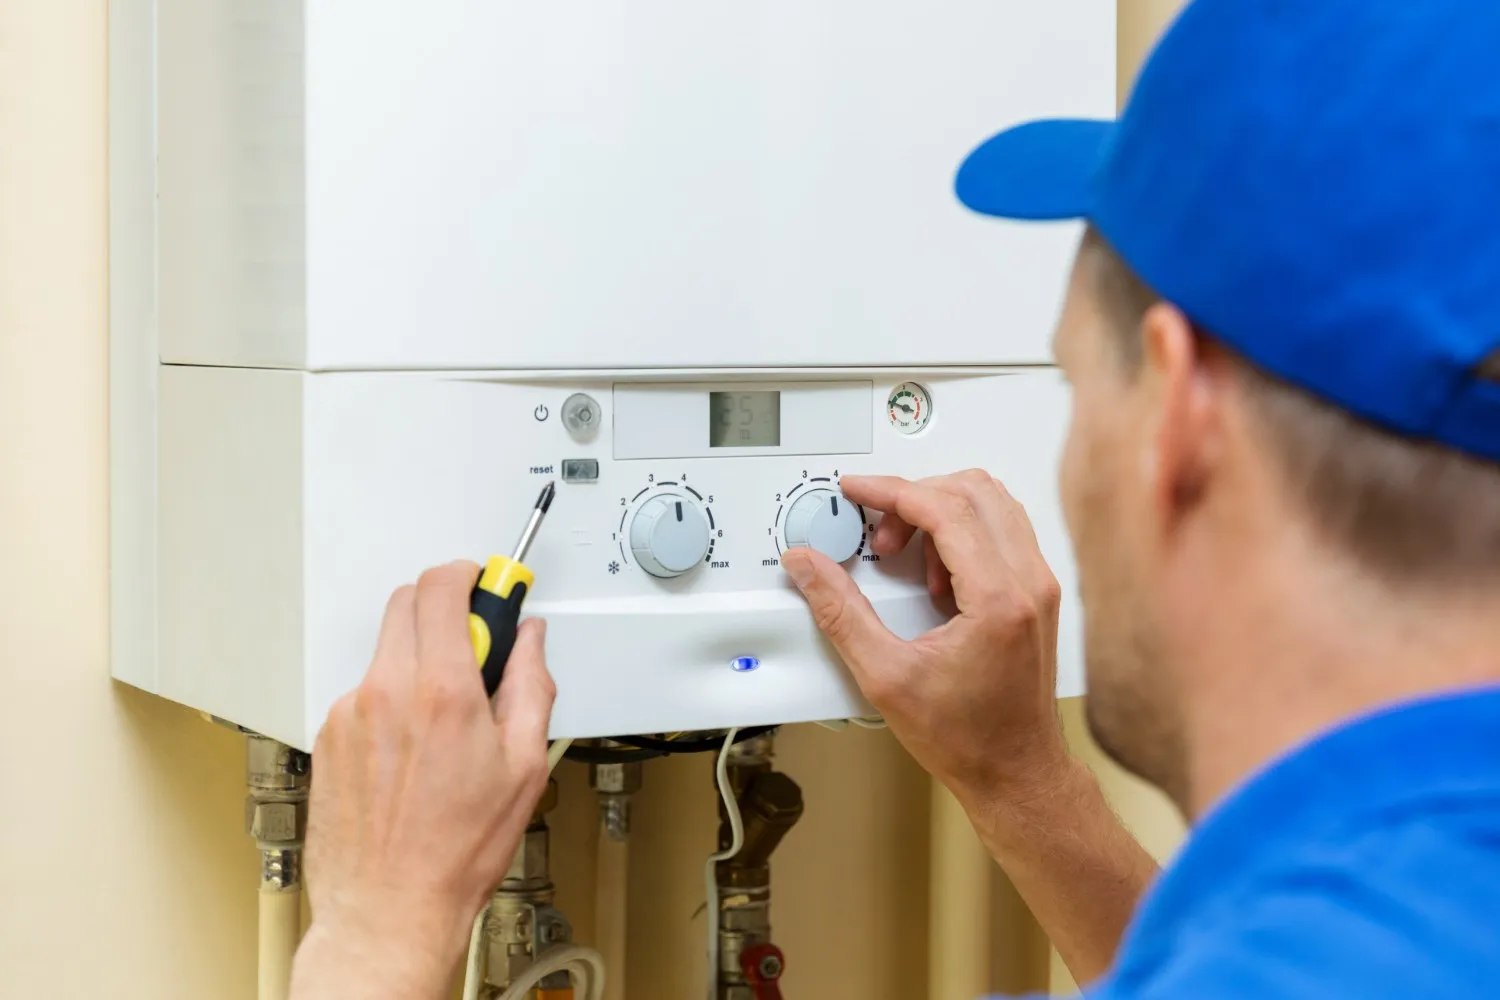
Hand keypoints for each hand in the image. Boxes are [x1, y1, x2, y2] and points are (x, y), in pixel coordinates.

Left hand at [295, 561, 555, 995]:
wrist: (388, 909)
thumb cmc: (453, 853)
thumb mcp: (523, 766)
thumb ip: (531, 686)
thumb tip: (530, 644)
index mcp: (442, 693)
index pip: (442, 587)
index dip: (469, 574)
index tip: (488, 585)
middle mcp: (387, 692)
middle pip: (408, 601)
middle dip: (445, 608)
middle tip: (475, 645)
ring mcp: (350, 712)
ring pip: (387, 648)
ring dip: (420, 658)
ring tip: (445, 717)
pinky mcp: (329, 735)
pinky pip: (365, 690)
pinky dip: (392, 698)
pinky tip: (413, 746)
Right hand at [782, 471, 1068, 804]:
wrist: (1016, 773)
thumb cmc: (968, 738)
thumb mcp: (886, 676)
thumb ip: (840, 612)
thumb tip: (809, 566)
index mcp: (998, 599)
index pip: (945, 508)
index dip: (891, 490)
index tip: (856, 490)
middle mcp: (1029, 583)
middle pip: (973, 490)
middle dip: (914, 498)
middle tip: (877, 534)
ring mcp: (1039, 587)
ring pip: (992, 504)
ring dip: (939, 513)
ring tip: (904, 557)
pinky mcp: (1037, 595)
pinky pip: (1002, 531)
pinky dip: (961, 534)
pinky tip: (933, 577)